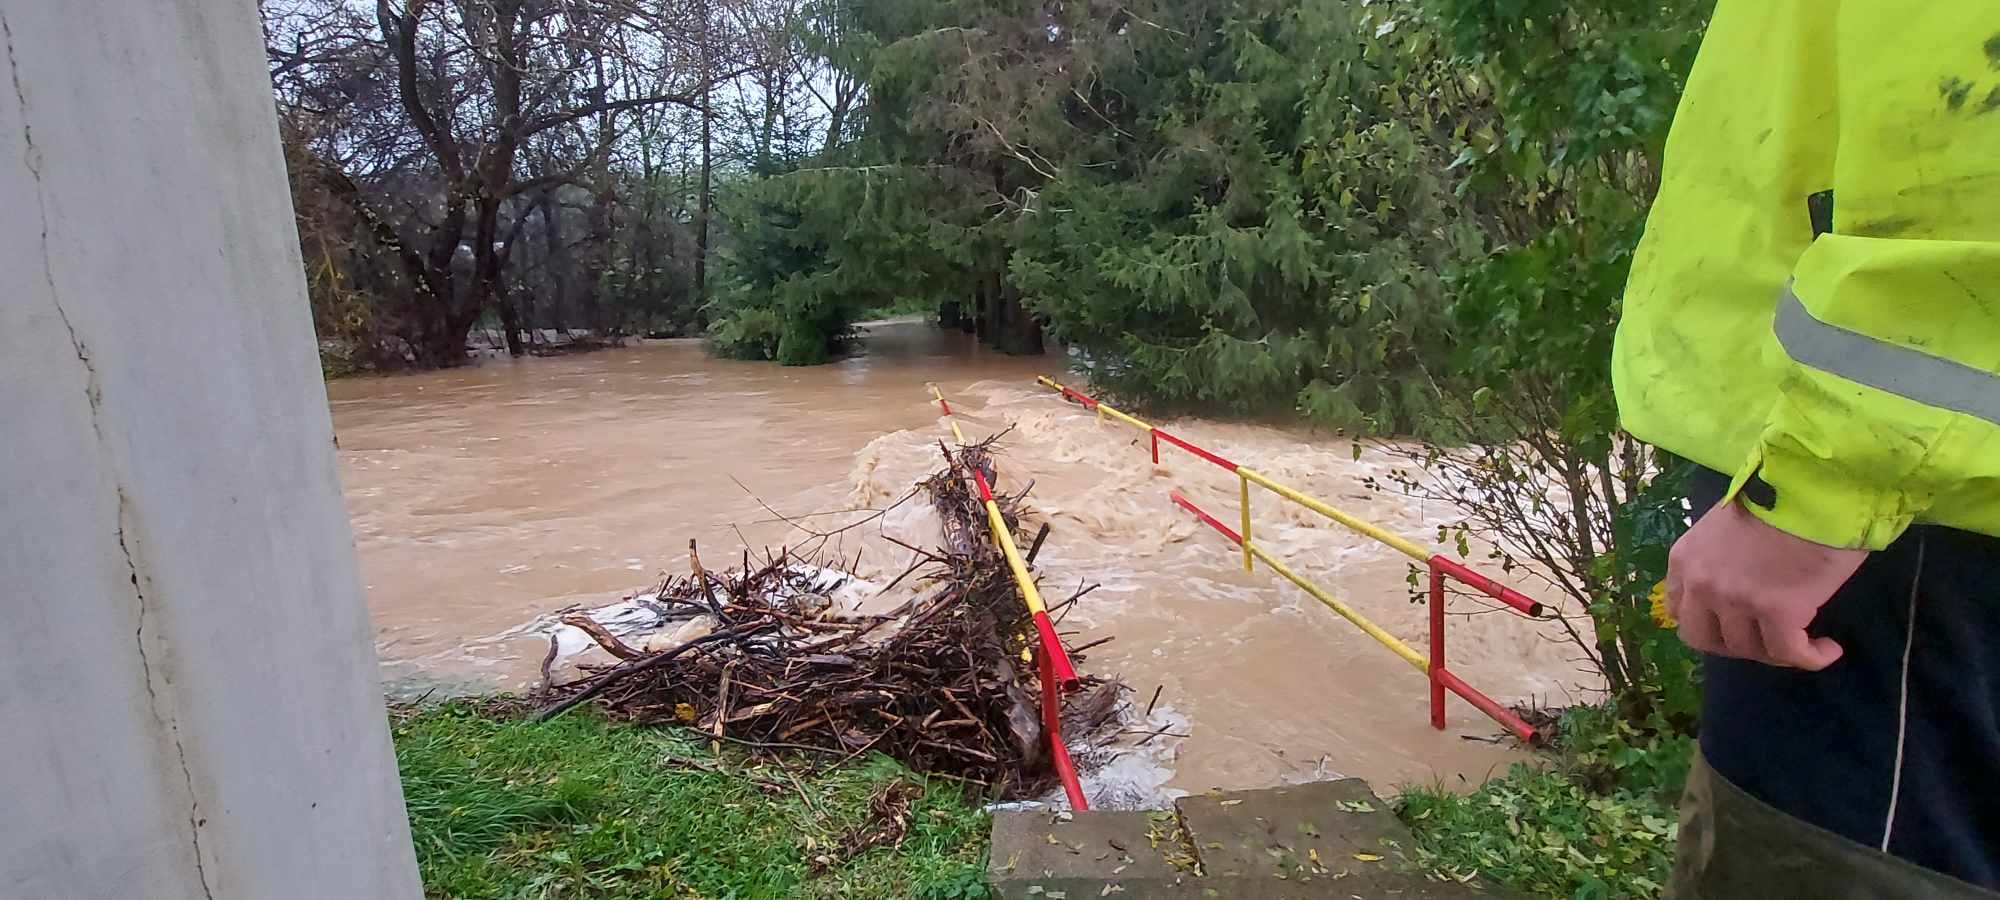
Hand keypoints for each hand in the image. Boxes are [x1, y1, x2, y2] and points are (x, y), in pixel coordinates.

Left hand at [1666, 499, 1867, 669]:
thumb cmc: (1779, 499)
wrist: (1815, 489)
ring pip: (1747, 649)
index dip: (1708, 622)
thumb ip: (1719, 558)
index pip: (1679, 610)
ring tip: (1802, 638)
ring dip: (1775, 650)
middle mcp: (1701, 583)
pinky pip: (1789, 653)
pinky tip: (1828, 648)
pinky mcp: (1776, 612)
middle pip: (1703, 639)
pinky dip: (1811, 657)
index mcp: (1685, 559)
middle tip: (1764, 638)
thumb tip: (1737, 583)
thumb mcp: (1726, 526)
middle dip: (1733, 644)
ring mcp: (1735, 600)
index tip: (1734, 623)